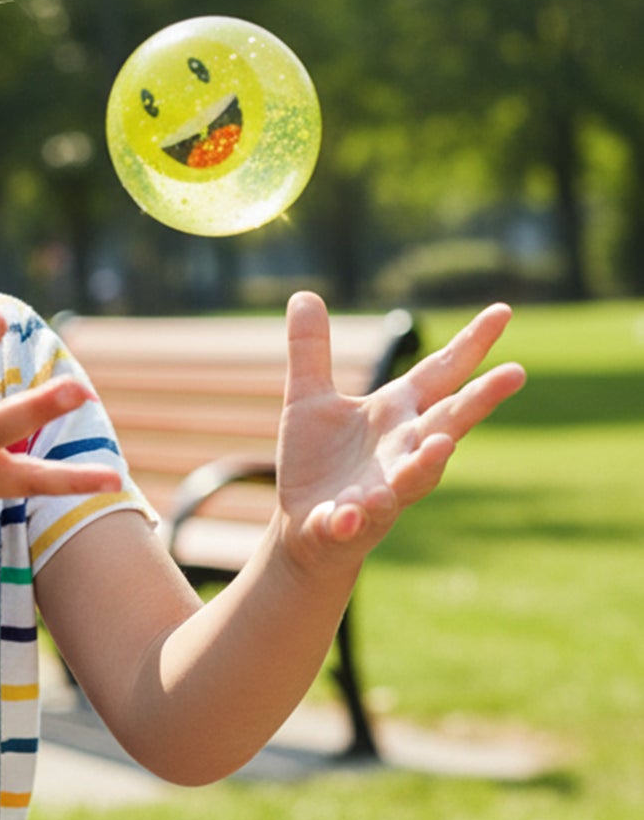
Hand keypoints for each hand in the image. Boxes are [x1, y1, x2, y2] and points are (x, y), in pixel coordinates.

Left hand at [276, 292, 526, 567]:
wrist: (305, 525)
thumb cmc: (317, 461)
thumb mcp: (307, 398)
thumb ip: (310, 350)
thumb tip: (304, 294)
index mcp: (394, 414)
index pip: (438, 373)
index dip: (470, 344)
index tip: (504, 311)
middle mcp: (400, 450)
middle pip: (445, 422)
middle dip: (477, 401)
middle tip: (516, 373)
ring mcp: (382, 489)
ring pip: (414, 476)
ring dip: (427, 463)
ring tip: (442, 444)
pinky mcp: (349, 523)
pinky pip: (356, 519)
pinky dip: (356, 515)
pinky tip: (352, 510)